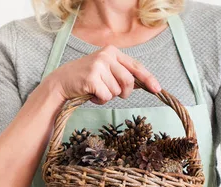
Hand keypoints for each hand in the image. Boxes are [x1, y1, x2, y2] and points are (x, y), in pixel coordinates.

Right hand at [46, 45, 160, 104]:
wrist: (62, 81)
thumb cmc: (87, 78)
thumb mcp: (106, 70)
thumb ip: (123, 73)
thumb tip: (145, 83)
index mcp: (113, 51)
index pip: (136, 66)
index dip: (148, 79)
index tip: (157, 89)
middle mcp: (106, 55)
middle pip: (129, 81)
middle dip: (124, 93)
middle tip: (112, 93)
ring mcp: (98, 66)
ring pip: (117, 91)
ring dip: (108, 97)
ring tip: (96, 90)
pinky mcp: (92, 78)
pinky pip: (106, 97)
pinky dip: (100, 100)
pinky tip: (91, 94)